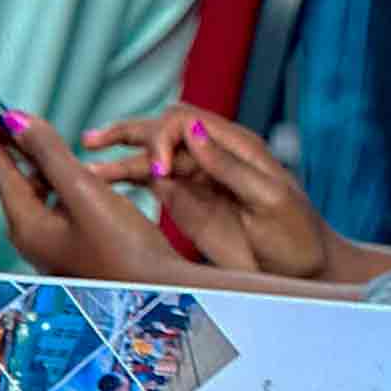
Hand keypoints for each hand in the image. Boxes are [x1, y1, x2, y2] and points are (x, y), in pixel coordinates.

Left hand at [0, 116, 202, 286]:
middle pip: (22, 187)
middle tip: (22, 126)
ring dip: (49, 170)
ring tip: (56, 148)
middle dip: (22, 154)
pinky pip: (62, 211)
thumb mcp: (84, 191)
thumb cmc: (124, 250)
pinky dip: (66, 188)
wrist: (162, 289)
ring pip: (44, 198)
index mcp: (29, 228)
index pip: (3, 174)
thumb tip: (17, 123)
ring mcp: (57, 250)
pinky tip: (85, 181)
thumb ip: (50, 154)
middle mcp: (37, 242)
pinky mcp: (80, 251)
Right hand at [77, 106, 330, 272]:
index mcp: (234, 146)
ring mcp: (196, 178)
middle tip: (94, 143)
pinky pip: (150, 182)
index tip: (160, 169)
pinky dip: (125, 180)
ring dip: (119, 158)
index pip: (186, 121)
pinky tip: (101, 183)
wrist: (304, 269)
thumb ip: (230, 167)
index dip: (164, 136)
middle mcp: (210, 156)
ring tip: (86, 164)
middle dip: (128, 133)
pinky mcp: (186, 202)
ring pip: (149, 157)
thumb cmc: (297, 234)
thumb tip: (193, 131)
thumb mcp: (270, 199)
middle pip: (161, 130)